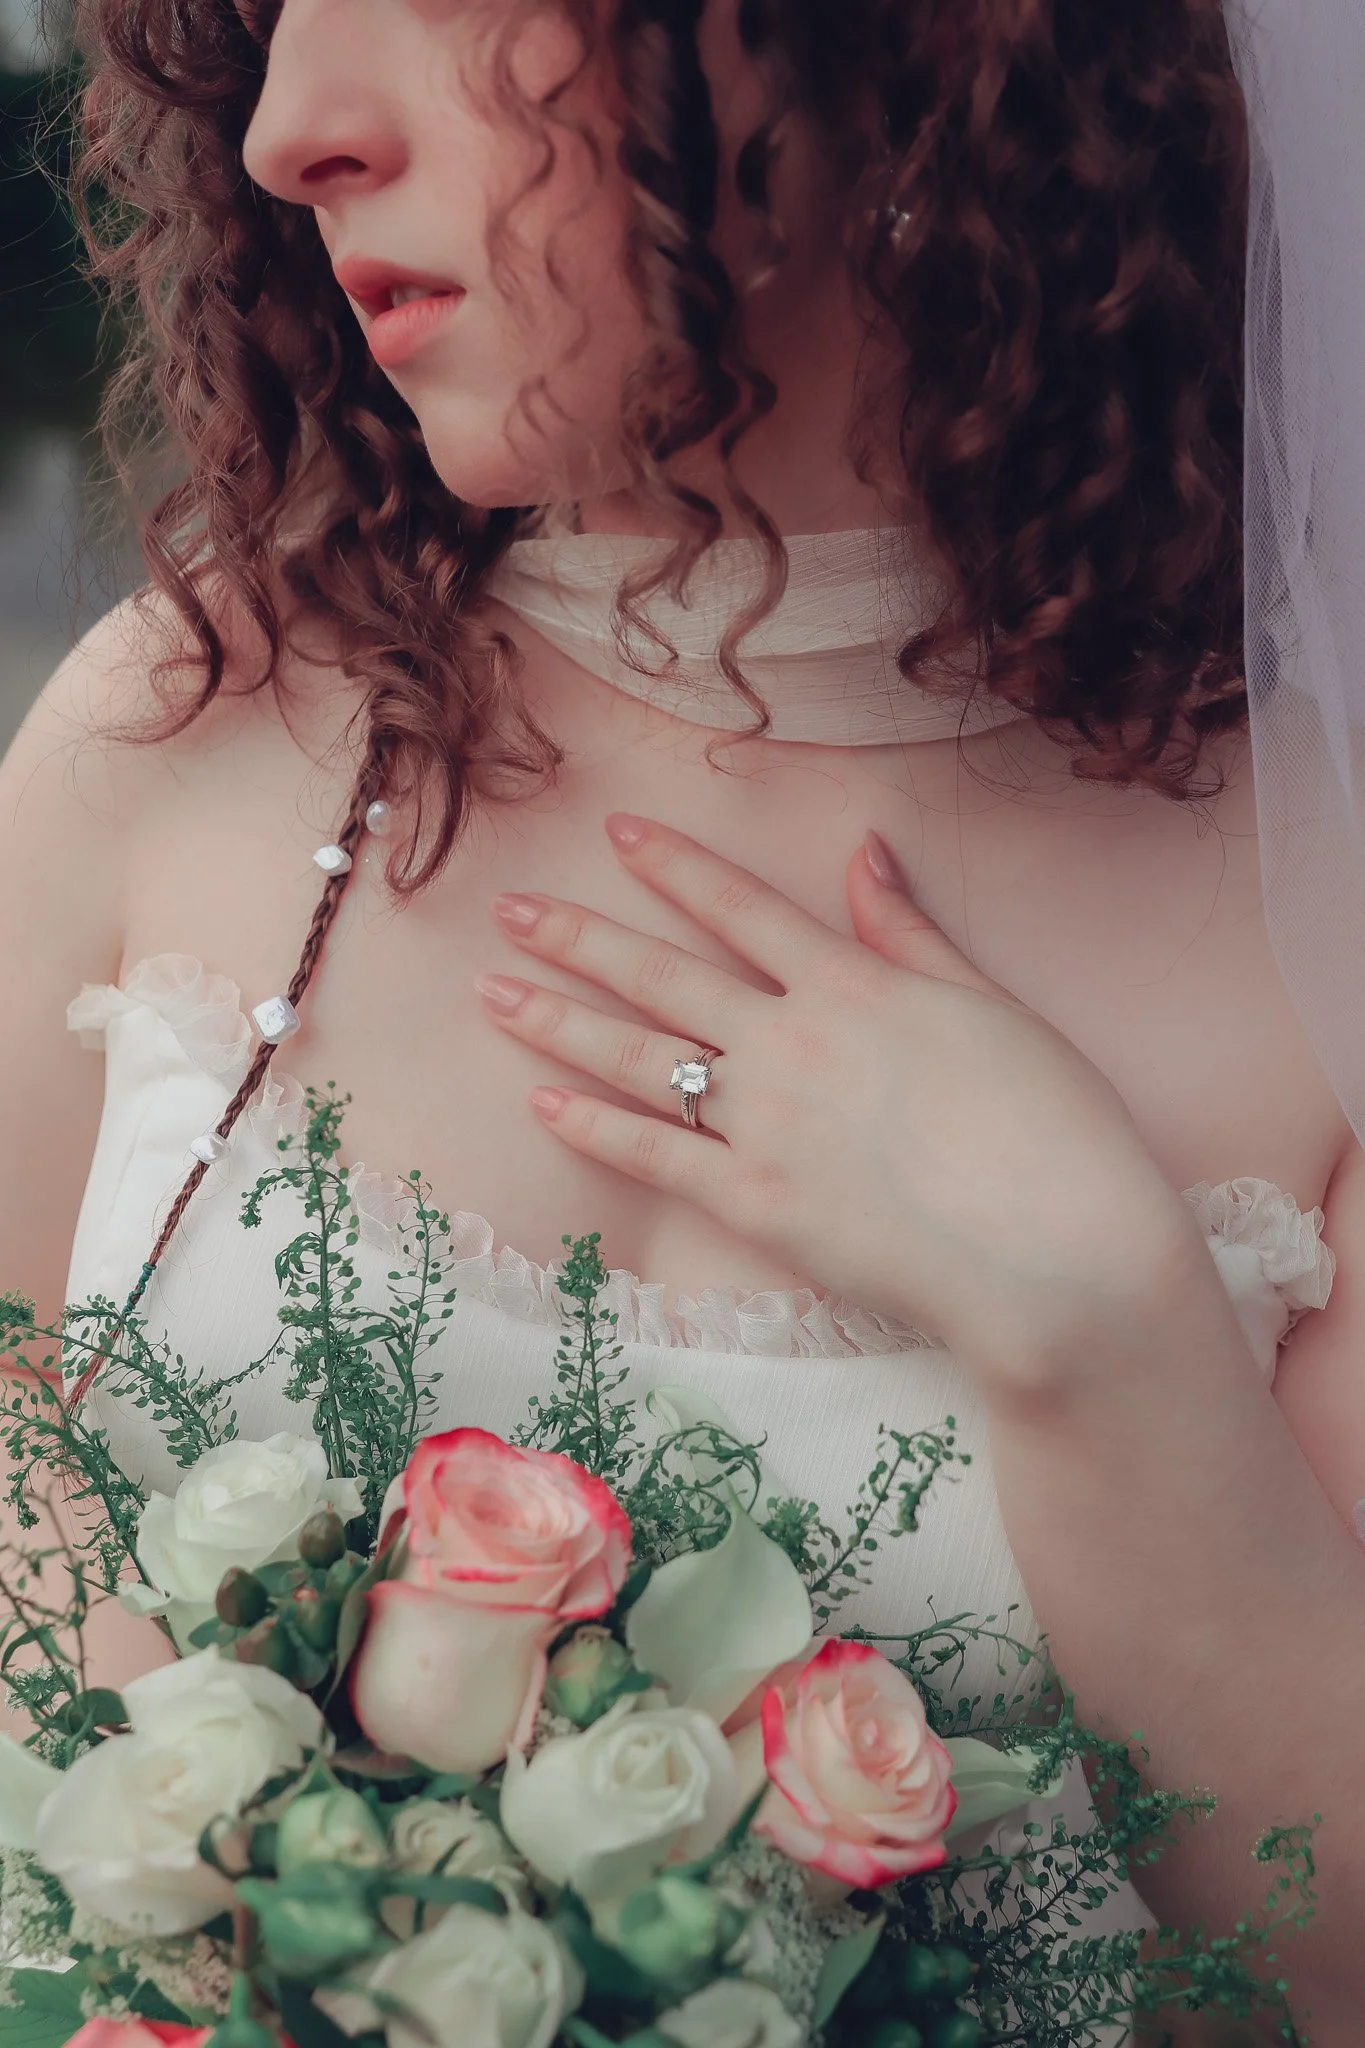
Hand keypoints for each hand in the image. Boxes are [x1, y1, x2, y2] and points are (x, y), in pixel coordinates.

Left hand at [475, 816, 1209, 1394]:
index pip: (740, 908)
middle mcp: (791, 1041)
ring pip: (638, 1058)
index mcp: (852, 984)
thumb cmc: (1051, 1125)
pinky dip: (592, 1129)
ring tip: (491, 990)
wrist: (1057, 1251)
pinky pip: (653, 1157)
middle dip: (579, 937)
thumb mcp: (989, 1006)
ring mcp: (765, 1123)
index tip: (617, 831)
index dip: (675, 865)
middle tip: (509, 910)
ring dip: (557, 1021)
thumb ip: (911, 932)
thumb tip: (863, 852)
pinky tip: (541, 1103)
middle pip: (662, 975)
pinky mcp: (754, 1204)